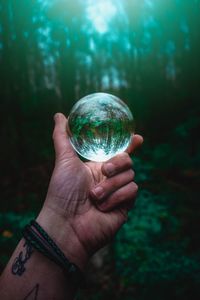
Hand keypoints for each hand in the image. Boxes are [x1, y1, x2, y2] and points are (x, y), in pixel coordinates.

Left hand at [37, 113, 142, 269]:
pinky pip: (132, 191)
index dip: (130, 145)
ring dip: (110, 186)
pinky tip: (103, 207)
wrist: (67, 223)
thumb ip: (63, 136)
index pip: (118, 152)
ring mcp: (118, 192)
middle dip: (118, 163)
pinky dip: (116, 197)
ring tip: (94, 196)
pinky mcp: (125, 206)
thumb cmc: (62, 192)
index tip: (138, 138)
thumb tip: (59, 115)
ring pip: (130, 176)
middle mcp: (109, 178)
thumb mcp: (64, 160)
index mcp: (97, 167)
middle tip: (105, 170)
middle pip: (128, 161)